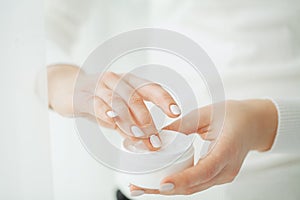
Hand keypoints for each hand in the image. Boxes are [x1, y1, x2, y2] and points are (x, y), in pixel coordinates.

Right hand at [47, 64, 180, 149]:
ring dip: (129, 120)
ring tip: (138, 135)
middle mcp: (116, 81)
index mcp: (129, 82)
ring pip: (118, 101)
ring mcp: (99, 86)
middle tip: (154, 139)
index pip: (151, 88)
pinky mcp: (83, 96)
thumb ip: (131, 125)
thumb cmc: (99, 100)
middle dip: (147, 119)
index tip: (176, 112)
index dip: (164, 99)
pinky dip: (106, 112)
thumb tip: (149, 143)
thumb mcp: (118, 112)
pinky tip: (112, 121)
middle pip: (136, 97)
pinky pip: (97, 103)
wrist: (67, 89)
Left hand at [130, 99, 277, 194]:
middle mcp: (226, 169)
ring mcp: (223, 175)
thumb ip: (183, 125)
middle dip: (164, 190)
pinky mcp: (217, 176)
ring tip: (142, 187)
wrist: (254, 124)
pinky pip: (195, 184)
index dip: (183, 179)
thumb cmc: (234, 115)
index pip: (205, 170)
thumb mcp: (208, 113)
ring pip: (192, 189)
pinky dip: (176, 185)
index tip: (163, 184)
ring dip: (167, 190)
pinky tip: (160, 183)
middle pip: (194, 186)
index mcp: (227, 149)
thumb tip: (157, 136)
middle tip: (138, 188)